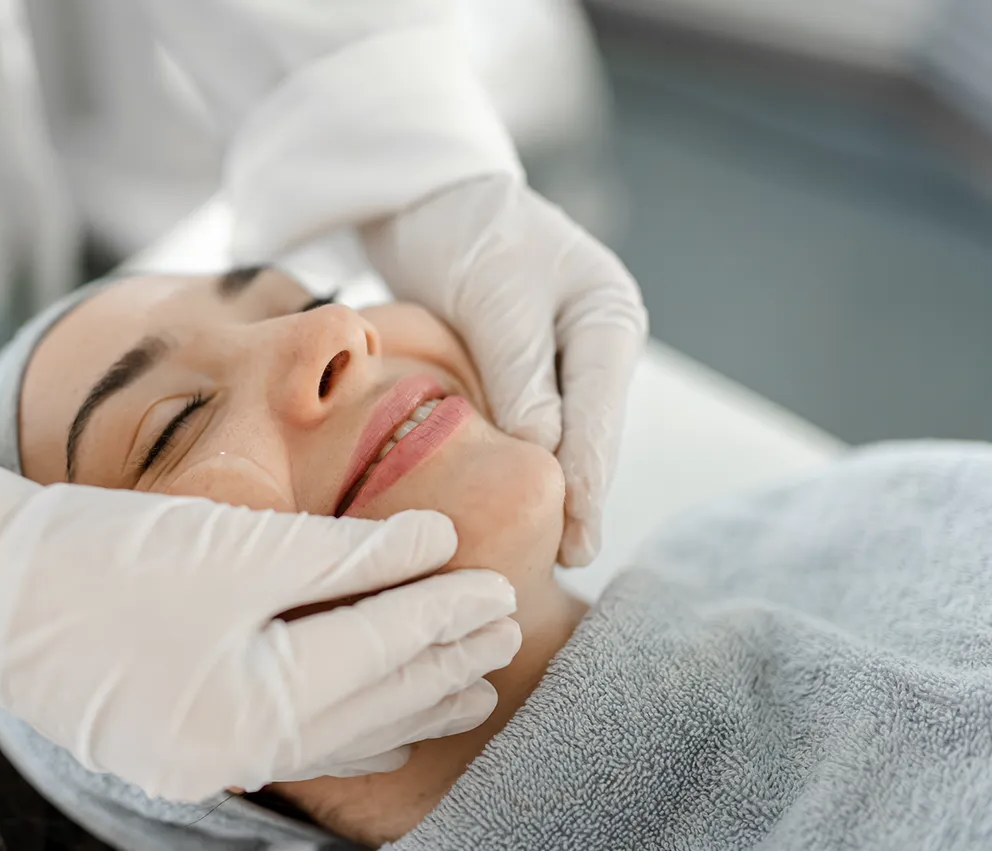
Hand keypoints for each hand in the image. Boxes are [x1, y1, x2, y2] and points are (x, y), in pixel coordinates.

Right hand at [0, 451, 520, 800]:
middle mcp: (236, 750)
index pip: (379, 653)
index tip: (501, 588)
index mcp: (251, 704)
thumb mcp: (233, 544)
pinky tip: (384, 726)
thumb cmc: (103, 552)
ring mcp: (205, 758)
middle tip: (507, 632)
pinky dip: (349, 726)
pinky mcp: (181, 745)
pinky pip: (294, 744)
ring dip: (408, 703)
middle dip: (441, 664)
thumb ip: (343, 553)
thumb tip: (435, 542)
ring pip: (339, 733)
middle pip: (370, 705)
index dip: (444, 615)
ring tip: (471, 688)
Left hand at [362, 173, 647, 565]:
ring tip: (539, 550)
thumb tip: (545, 449)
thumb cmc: (467, 232)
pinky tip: (504, 501)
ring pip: (558, 436)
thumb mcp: (495, 296)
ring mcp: (561, 360)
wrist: (428, 198)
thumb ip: (521, 372)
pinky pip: (523, 426)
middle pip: (588, 433)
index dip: (590, 481)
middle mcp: (594, 344)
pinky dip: (514, 461)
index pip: (602, 414)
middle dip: (575, 496)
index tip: (580, 539)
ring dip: (545, 485)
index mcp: (608, 318)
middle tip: (565, 561)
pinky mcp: (522, 370)